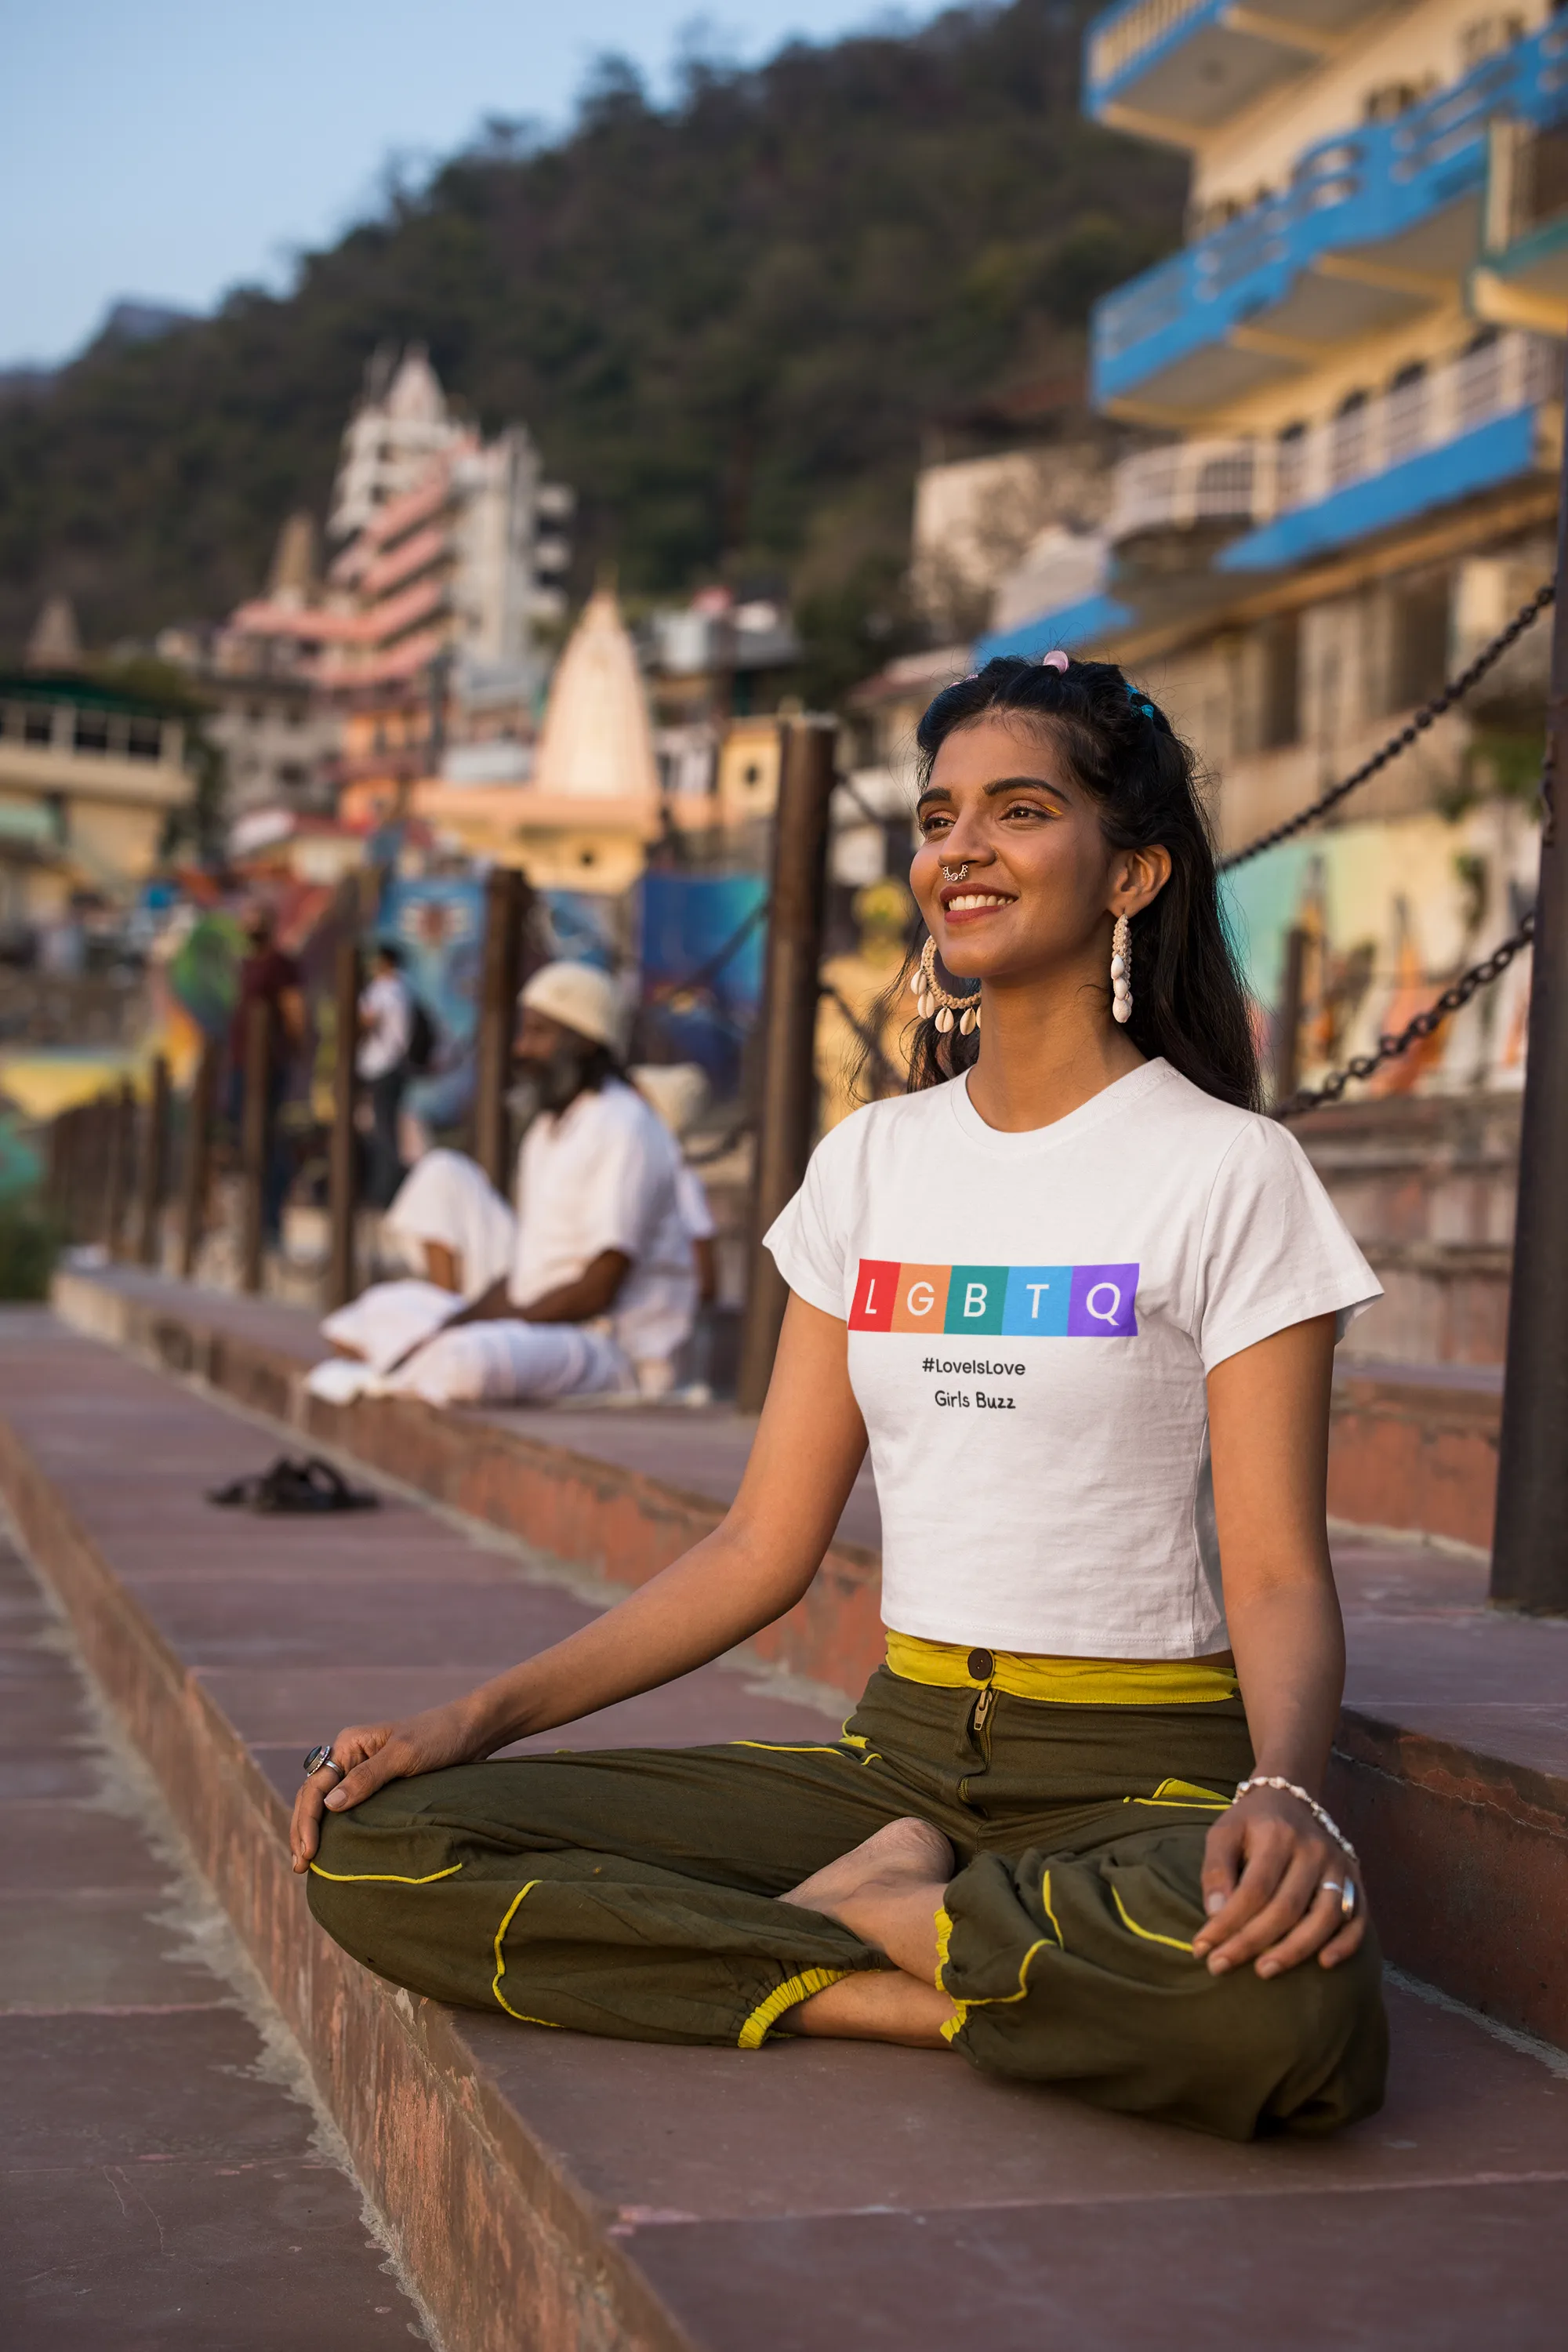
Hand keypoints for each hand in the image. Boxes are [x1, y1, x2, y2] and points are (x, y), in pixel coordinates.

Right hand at [288, 1698, 486, 1872]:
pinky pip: (348, 1808)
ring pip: (327, 1804)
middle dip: (302, 1830)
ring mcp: (362, 1771)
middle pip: (313, 1797)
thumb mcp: (404, 1756)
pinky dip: (336, 1828)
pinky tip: (332, 1848)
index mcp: (349, 1745)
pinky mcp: (378, 1785)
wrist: (471, 1731)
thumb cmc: (439, 1738)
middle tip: (300, 1867)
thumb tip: (330, 1805)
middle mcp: (350, 1757)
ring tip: (306, 1863)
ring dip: (314, 1830)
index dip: (307, 1821)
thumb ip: (368, 1778)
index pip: (315, 1787)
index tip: (307, 1853)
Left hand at [1191, 1785, 1364, 1978]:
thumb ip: (1215, 1870)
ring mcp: (1339, 1866)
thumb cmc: (1251, 1823)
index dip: (1228, 1922)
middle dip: (1252, 1942)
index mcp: (1278, 1835)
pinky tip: (1324, 1964)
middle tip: (1221, 1967)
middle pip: (1287, 1907)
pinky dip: (1345, 1943)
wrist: (1292, 1796)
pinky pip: (1358, 1917)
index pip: (1254, 1889)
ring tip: (1264, 1971)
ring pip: (1325, 1916)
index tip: (1202, 1948)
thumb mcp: (1223, 1833)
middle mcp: (1314, 1851)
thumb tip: (1215, 1914)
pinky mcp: (1355, 1879)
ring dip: (1296, 1950)